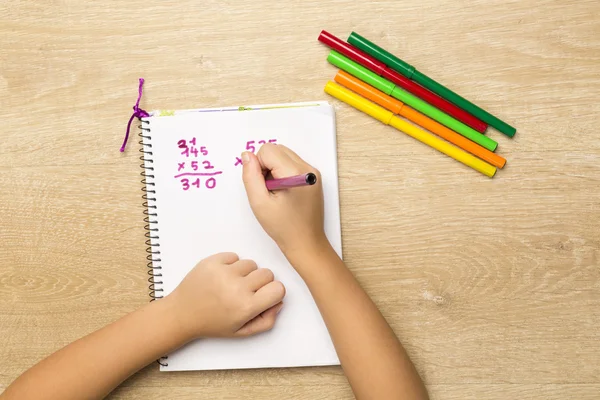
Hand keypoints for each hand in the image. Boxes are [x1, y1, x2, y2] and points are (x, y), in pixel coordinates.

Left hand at [166, 252, 284, 340]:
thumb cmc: (212, 324)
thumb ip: (266, 320)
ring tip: (231, 284)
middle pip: (267, 273)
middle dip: (260, 283)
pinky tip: (222, 277)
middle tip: (245, 292)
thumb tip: (278, 301)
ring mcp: (224, 272)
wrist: (182, 314)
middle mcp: (237, 288)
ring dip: (245, 273)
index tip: (262, 297)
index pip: (279, 289)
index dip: (273, 293)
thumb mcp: (242, 331)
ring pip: (251, 263)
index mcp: (246, 307)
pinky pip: (234, 256)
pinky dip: (231, 265)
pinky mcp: (212, 261)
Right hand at [241, 144, 328, 256]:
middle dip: (266, 166)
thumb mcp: (259, 202)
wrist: (306, 243)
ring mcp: (313, 172)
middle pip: (277, 149)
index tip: (263, 187)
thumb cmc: (284, 228)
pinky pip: (292, 164)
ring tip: (276, 192)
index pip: (267, 150)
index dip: (258, 167)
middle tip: (269, 190)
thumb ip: (250, 175)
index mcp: (296, 173)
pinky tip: (284, 193)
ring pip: (284, 155)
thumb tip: (247, 155)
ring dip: (274, 169)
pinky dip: (283, 173)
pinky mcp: (313, 177)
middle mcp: (308, 168)